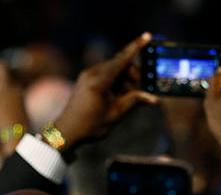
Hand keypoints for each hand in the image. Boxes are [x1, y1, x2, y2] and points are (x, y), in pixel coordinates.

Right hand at [0, 58, 28, 153]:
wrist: (17, 133)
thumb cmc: (1, 117)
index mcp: (7, 84)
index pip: (0, 66)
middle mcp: (15, 87)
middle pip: (2, 80)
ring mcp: (20, 96)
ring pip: (4, 92)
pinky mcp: (21, 105)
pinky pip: (8, 101)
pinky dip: (0, 104)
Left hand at [55, 33, 157, 147]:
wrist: (66, 132)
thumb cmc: (90, 125)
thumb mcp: (115, 114)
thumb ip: (134, 101)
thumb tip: (154, 98)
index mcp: (99, 81)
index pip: (122, 60)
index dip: (136, 47)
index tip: (147, 35)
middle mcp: (92, 74)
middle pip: (120, 64)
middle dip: (132, 75)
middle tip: (137, 92)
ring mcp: (87, 75)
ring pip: (114, 69)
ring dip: (124, 80)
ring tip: (123, 98)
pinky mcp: (85, 79)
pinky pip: (105, 74)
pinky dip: (114, 81)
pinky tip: (115, 96)